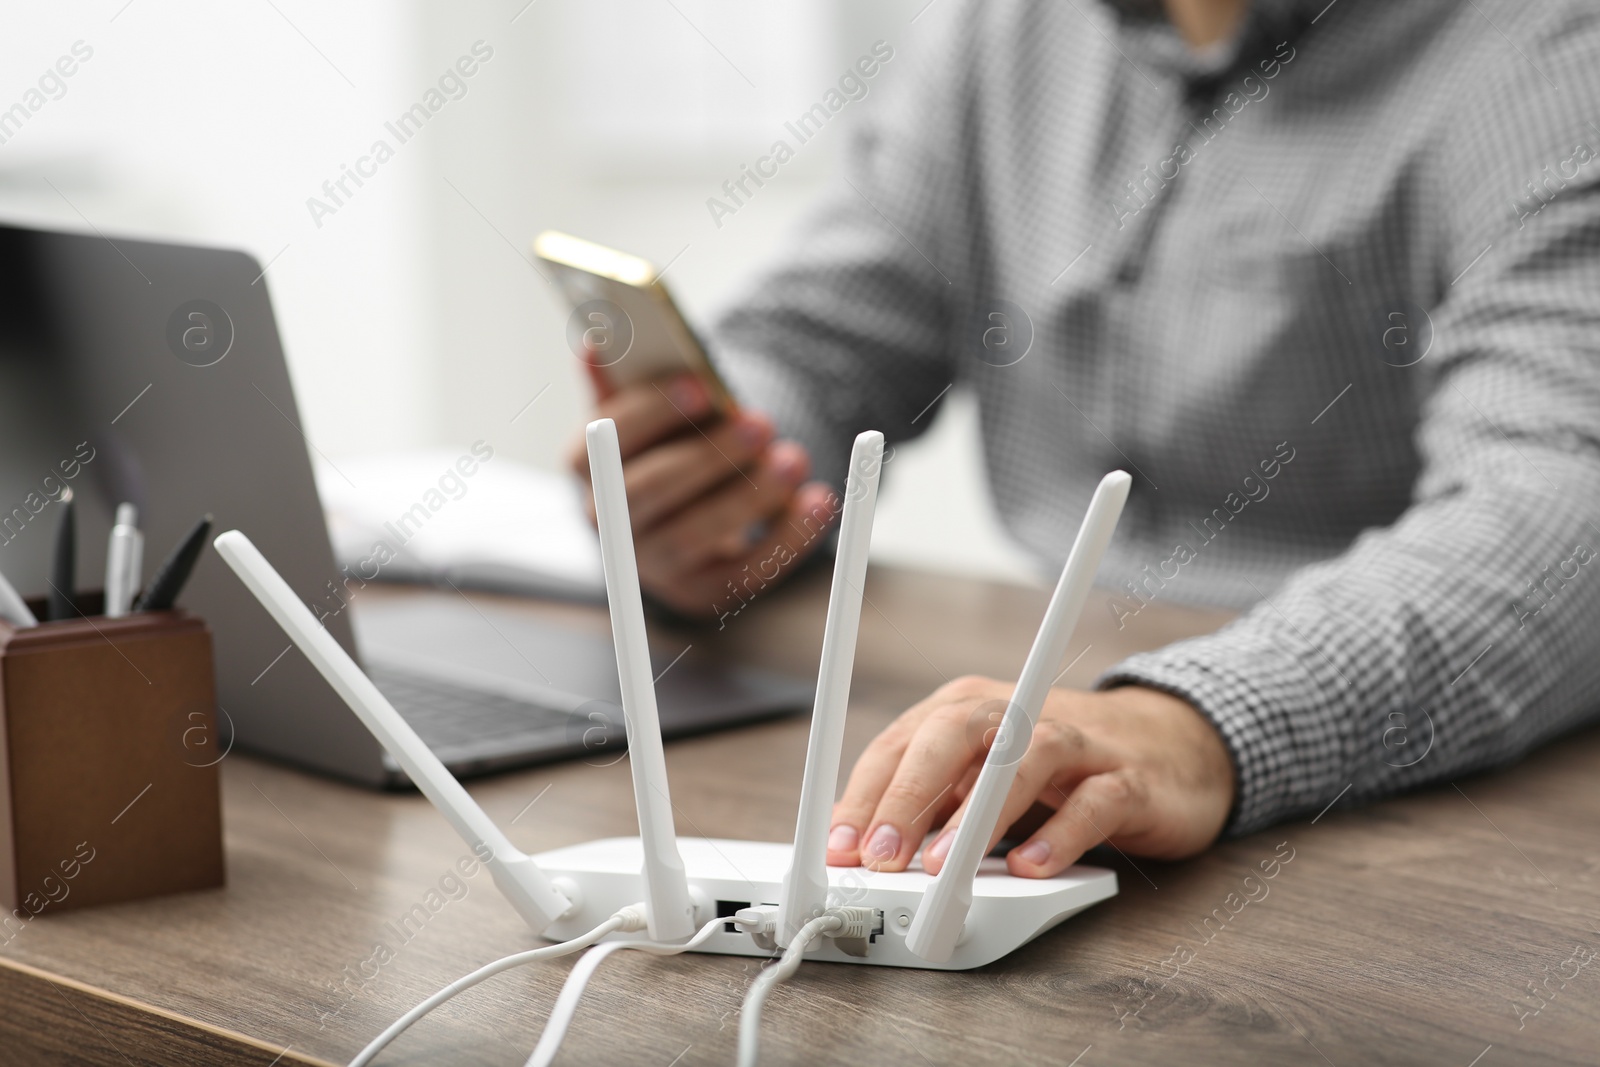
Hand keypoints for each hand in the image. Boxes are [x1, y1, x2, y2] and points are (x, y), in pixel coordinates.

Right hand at [568, 367, 838, 617]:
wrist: (680, 516)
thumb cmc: (666, 445)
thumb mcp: (643, 409)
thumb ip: (623, 379)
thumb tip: (596, 344)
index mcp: (588, 466)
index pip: (605, 440)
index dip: (651, 412)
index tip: (701, 386)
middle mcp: (609, 523)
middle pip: (649, 493)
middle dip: (708, 456)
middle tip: (760, 422)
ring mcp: (653, 565)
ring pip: (696, 536)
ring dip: (750, 496)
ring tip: (794, 458)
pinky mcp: (701, 593)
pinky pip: (743, 572)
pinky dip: (786, 538)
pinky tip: (817, 501)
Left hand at [826, 677, 1234, 876]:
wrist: (1172, 749)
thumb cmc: (1059, 771)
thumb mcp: (982, 781)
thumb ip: (930, 807)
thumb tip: (862, 848)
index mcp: (969, 713)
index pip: (904, 743)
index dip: (866, 794)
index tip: (839, 846)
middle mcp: (1017, 717)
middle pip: (952, 737)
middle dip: (907, 796)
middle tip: (879, 854)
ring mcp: (1076, 746)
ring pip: (1020, 761)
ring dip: (976, 815)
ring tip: (943, 866)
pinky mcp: (1127, 780)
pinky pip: (1092, 803)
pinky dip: (1059, 835)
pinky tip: (1030, 866)